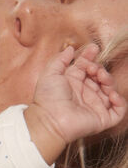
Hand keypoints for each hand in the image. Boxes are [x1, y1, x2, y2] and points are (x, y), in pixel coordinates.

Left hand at [27, 43, 126, 161]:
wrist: (49, 119)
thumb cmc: (47, 98)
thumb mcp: (50, 73)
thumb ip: (60, 60)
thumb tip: (71, 49)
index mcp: (74, 83)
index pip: (87, 68)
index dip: (91, 58)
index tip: (93, 49)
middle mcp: (86, 94)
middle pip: (101, 77)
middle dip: (100, 69)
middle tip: (94, 69)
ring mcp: (95, 106)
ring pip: (111, 90)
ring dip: (109, 81)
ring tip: (101, 77)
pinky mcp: (102, 118)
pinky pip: (118, 110)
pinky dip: (119, 101)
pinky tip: (111, 94)